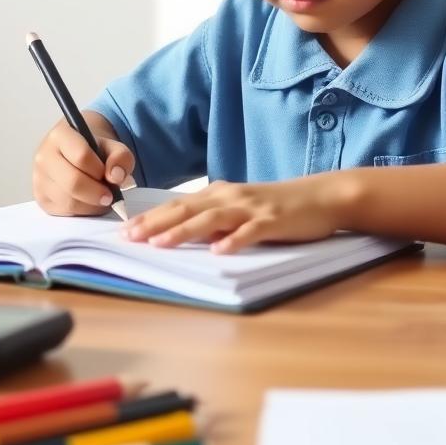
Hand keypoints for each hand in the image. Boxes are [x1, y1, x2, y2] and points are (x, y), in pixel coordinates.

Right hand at [32, 113, 134, 215]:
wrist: (77, 154)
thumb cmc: (95, 150)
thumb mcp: (113, 146)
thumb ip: (120, 157)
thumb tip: (116, 176)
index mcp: (60, 136)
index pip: (82, 156)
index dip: (101, 170)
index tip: (112, 177)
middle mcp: (44, 156)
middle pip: (72, 182)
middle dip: (96, 192)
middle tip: (110, 196)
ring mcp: (39, 179)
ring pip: (68, 201)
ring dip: (91, 205)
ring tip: (101, 197)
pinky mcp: (42, 198)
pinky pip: (64, 211)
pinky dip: (83, 211)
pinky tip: (90, 202)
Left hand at [123, 174, 351, 253]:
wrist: (321, 197)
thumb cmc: (278, 206)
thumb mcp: (240, 208)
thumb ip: (213, 218)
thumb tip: (181, 232)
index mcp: (220, 194)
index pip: (178, 206)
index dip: (150, 217)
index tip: (124, 230)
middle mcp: (231, 197)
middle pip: (187, 210)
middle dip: (156, 223)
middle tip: (130, 237)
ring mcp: (251, 208)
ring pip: (212, 218)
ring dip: (184, 231)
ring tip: (161, 243)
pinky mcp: (273, 221)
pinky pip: (250, 232)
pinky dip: (234, 240)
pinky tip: (219, 251)